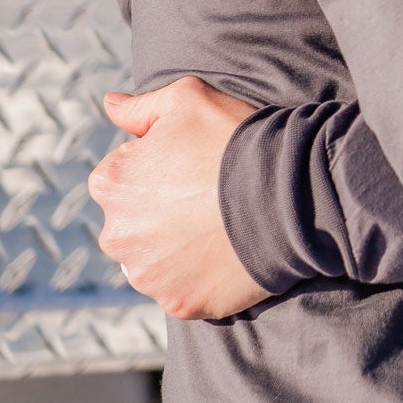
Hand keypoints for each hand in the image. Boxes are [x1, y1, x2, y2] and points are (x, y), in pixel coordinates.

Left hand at [89, 76, 269, 319]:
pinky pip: (182, 289)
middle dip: (161, 211)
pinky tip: (227, 252)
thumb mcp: (189, 99)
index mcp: (111, 183)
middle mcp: (116, 235)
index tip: (195, 164)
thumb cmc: (237, 140)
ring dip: (177, 247)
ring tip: (221, 225)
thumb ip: (142, 106)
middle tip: (210, 195)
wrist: (292, 192)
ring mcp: (147, 275)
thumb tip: (110, 106)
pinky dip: (200, 276)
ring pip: (154, 260)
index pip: (123, 175)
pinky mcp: (178, 303)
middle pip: (133, 222)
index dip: (161, 166)